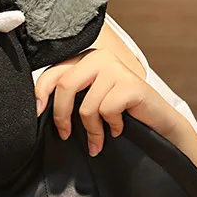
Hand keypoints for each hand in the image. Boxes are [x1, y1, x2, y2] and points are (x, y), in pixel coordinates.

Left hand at [34, 48, 183, 155]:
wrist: (159, 121)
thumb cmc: (119, 112)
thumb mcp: (88, 99)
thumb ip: (68, 95)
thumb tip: (38, 107)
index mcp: (84, 59)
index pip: (53, 72)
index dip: (40, 93)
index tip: (37, 112)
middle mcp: (99, 58)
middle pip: (65, 86)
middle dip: (61, 115)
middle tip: (65, 135)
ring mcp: (117, 68)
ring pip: (86, 106)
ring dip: (91, 130)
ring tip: (98, 139)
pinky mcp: (131, 83)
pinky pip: (106, 111)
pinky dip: (110, 127)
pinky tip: (118, 128)